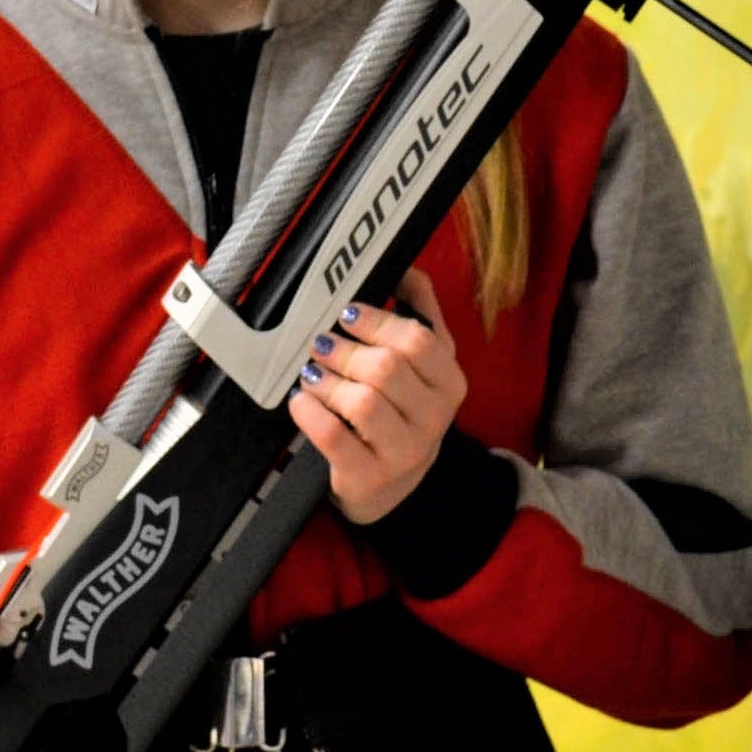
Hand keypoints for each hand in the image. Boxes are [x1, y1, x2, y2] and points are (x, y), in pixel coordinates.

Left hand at [288, 270, 467, 525]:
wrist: (394, 485)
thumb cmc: (403, 413)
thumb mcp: (423, 365)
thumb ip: (419, 312)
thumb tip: (405, 266)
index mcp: (449, 382)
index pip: (417, 340)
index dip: (375, 321)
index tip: (345, 314)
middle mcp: (434, 418)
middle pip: (386, 369)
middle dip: (344, 352)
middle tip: (321, 345)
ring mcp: (404, 452)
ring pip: (361, 402)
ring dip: (326, 381)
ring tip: (311, 374)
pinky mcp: (369, 476)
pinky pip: (334, 438)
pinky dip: (310, 413)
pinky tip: (301, 401)